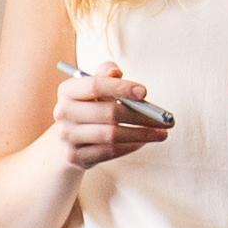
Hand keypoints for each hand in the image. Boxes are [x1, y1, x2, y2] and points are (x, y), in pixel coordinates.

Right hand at [51, 62, 169, 168]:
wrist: (67, 140)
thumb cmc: (90, 107)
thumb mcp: (95, 88)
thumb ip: (105, 75)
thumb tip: (115, 71)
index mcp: (67, 90)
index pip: (95, 85)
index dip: (121, 87)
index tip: (145, 92)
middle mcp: (62, 112)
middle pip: (108, 113)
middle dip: (141, 116)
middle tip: (165, 119)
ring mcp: (67, 136)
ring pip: (111, 135)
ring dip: (141, 134)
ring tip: (161, 133)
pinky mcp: (74, 156)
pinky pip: (109, 152)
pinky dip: (130, 147)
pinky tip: (143, 142)